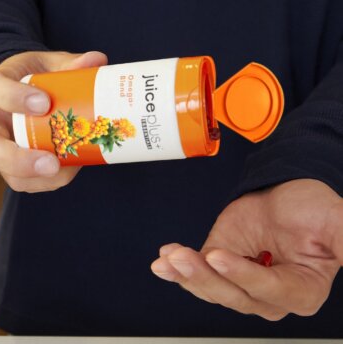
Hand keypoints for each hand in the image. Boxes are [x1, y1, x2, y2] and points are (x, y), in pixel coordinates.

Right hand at [0, 51, 107, 192]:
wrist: (25, 95)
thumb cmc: (35, 78)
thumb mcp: (48, 63)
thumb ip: (70, 63)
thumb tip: (96, 61)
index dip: (11, 97)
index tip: (44, 102)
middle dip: (16, 159)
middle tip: (50, 161)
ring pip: (4, 172)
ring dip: (36, 178)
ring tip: (66, 170)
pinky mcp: (13, 167)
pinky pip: (24, 182)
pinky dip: (49, 181)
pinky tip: (71, 168)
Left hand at [151, 179, 342, 319]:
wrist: (284, 193)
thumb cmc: (313, 210)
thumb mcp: (338, 223)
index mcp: (303, 291)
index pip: (269, 289)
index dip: (242, 275)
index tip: (217, 255)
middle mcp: (270, 297)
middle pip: (235, 295)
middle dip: (206, 277)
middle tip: (181, 257)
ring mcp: (241, 285)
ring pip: (212, 289)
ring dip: (187, 274)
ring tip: (170, 256)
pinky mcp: (218, 271)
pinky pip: (196, 278)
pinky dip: (177, 270)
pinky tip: (164, 260)